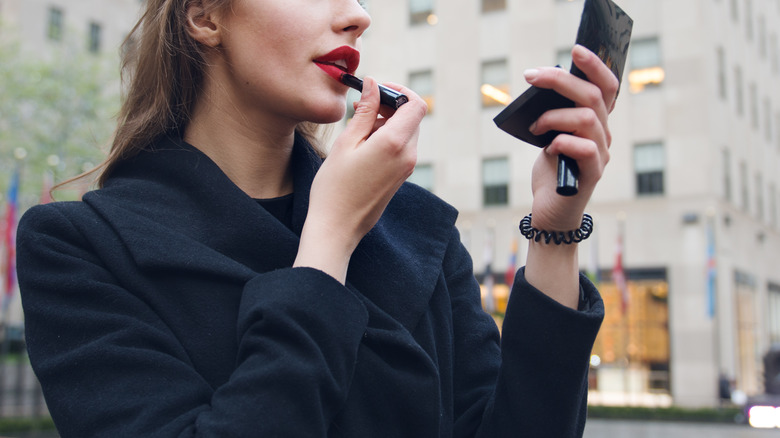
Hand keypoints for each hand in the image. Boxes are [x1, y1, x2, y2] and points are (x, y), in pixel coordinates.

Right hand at [294, 77, 427, 282]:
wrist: (337, 228)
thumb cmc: (335, 187)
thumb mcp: (346, 142)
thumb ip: (365, 112)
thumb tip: (374, 85)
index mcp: (395, 143)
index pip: (416, 104)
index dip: (399, 91)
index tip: (378, 90)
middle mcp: (408, 155)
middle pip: (412, 117)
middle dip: (390, 106)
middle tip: (362, 107)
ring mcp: (406, 168)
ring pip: (406, 132)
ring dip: (387, 122)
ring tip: (357, 127)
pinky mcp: (400, 177)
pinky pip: (401, 148)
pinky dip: (387, 138)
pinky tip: (362, 144)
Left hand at [525, 44, 618, 230]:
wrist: (550, 210)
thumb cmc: (551, 170)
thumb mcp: (549, 135)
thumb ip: (553, 114)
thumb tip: (540, 89)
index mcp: (595, 122)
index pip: (606, 86)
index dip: (595, 65)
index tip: (575, 49)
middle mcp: (603, 135)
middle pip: (593, 96)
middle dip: (561, 81)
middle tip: (532, 76)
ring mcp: (600, 154)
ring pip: (587, 119)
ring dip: (554, 116)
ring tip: (534, 126)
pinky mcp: (592, 174)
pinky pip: (584, 149)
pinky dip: (562, 142)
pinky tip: (548, 148)